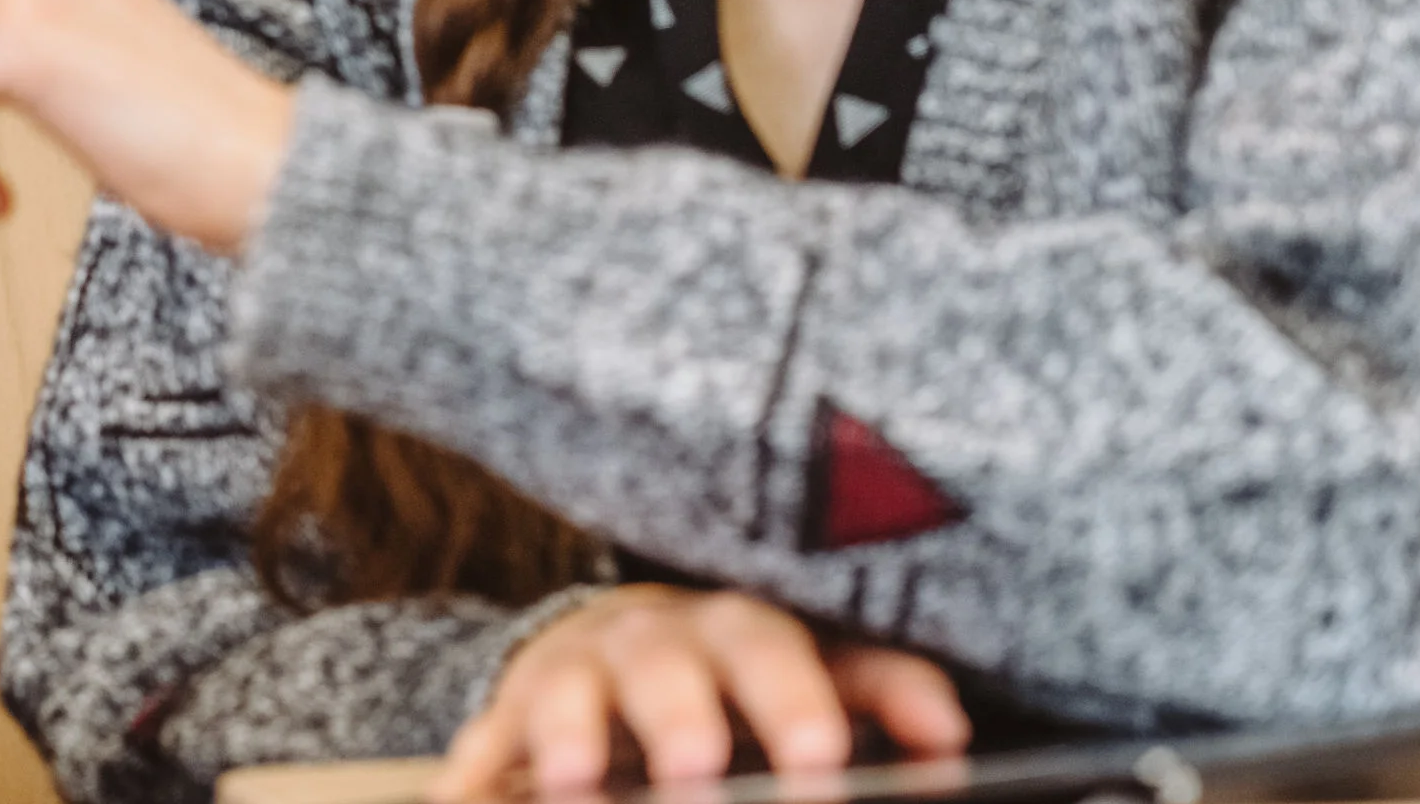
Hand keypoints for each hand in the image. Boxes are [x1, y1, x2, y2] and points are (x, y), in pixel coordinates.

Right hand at [433, 587, 969, 797]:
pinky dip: (475, 775)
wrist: (620, 642)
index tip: (824, 758)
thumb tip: (949, 738)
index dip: (797, 701)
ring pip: (565, 689)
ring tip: (575, 780)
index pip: (777, 652)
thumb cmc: (740, 673)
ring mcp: (574, 673)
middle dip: (682, 713)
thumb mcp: (819, 672)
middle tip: (700, 766)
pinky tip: (470, 800)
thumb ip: (886, 695)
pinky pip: (484, 742)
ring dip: (570, 734)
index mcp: (742, 631)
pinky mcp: (508, 714)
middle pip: (667, 665)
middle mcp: (653, 641)